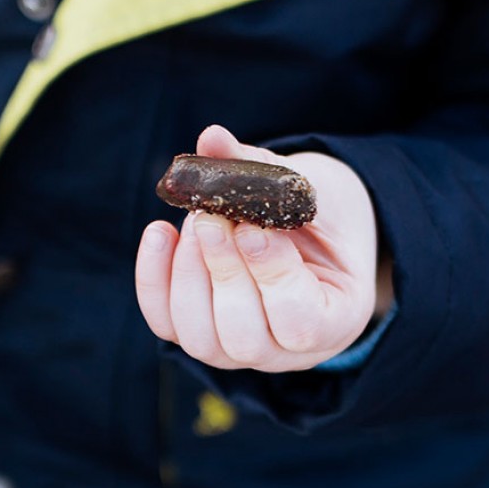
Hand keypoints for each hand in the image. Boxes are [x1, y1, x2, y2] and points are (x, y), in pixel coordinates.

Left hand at [135, 124, 381, 372]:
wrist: (308, 232)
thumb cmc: (321, 214)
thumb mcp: (309, 188)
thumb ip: (264, 169)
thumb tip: (212, 138)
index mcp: (334, 319)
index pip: (300, 320)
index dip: (270, 274)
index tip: (250, 226)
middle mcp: (286, 350)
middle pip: (243, 335)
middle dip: (222, 270)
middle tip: (211, 217)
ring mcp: (239, 348)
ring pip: (201, 338)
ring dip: (188, 275)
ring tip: (195, 221)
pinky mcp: (199, 332)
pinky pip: (166, 323)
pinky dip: (153, 279)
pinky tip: (159, 232)